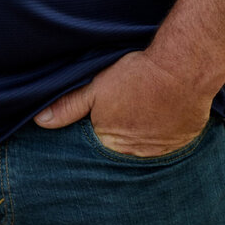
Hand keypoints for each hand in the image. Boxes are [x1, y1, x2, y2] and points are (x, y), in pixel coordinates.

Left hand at [34, 49, 212, 156]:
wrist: (183, 70)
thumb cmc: (137, 77)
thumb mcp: (96, 87)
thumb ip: (69, 106)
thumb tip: (40, 121)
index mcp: (112, 144)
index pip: (96, 149)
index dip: (95, 133)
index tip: (100, 119)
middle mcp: (137, 155)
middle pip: (121, 151)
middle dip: (119, 137)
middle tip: (124, 115)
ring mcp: (163, 151)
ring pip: (146, 149)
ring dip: (142, 137)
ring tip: (142, 114)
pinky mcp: (183, 142)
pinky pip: (169, 144)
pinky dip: (164, 133)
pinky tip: (162, 116)